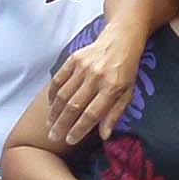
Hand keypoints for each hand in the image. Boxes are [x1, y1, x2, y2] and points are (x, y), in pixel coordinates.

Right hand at [50, 23, 147, 144]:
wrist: (121, 39)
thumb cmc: (126, 70)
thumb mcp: (128, 92)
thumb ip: (115, 114)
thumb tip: (104, 136)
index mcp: (112, 87)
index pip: (92, 113)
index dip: (79, 129)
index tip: (70, 140)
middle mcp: (96, 77)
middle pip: (74, 106)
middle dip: (62, 124)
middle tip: (54, 137)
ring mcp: (83, 66)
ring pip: (63, 94)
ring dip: (54, 112)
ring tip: (50, 125)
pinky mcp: (74, 58)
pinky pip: (58, 79)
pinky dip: (52, 94)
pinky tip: (50, 106)